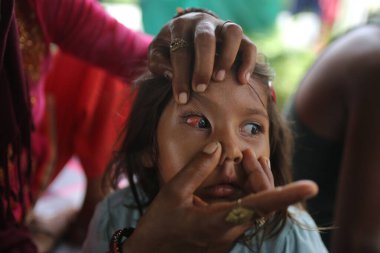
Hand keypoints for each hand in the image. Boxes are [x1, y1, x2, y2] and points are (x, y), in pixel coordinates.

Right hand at [122, 142, 317, 252]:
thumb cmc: (159, 224)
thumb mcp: (172, 193)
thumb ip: (196, 168)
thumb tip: (217, 147)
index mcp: (217, 222)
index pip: (259, 206)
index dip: (286, 195)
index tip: (311, 186)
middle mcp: (229, 233)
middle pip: (262, 204)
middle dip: (262, 177)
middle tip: (252, 156)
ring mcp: (229, 239)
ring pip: (256, 209)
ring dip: (256, 185)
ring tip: (248, 162)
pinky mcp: (226, 239)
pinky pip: (245, 215)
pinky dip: (247, 195)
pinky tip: (234, 182)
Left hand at [148, 11, 255, 103]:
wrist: (187, 35)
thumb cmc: (170, 50)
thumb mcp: (158, 55)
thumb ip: (159, 64)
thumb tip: (172, 74)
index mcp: (180, 26)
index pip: (180, 50)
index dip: (180, 75)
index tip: (181, 98)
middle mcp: (203, 23)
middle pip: (205, 39)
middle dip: (203, 66)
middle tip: (200, 89)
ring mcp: (223, 27)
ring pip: (232, 33)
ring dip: (227, 57)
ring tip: (220, 79)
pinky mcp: (239, 37)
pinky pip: (249, 45)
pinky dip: (248, 62)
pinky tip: (242, 80)